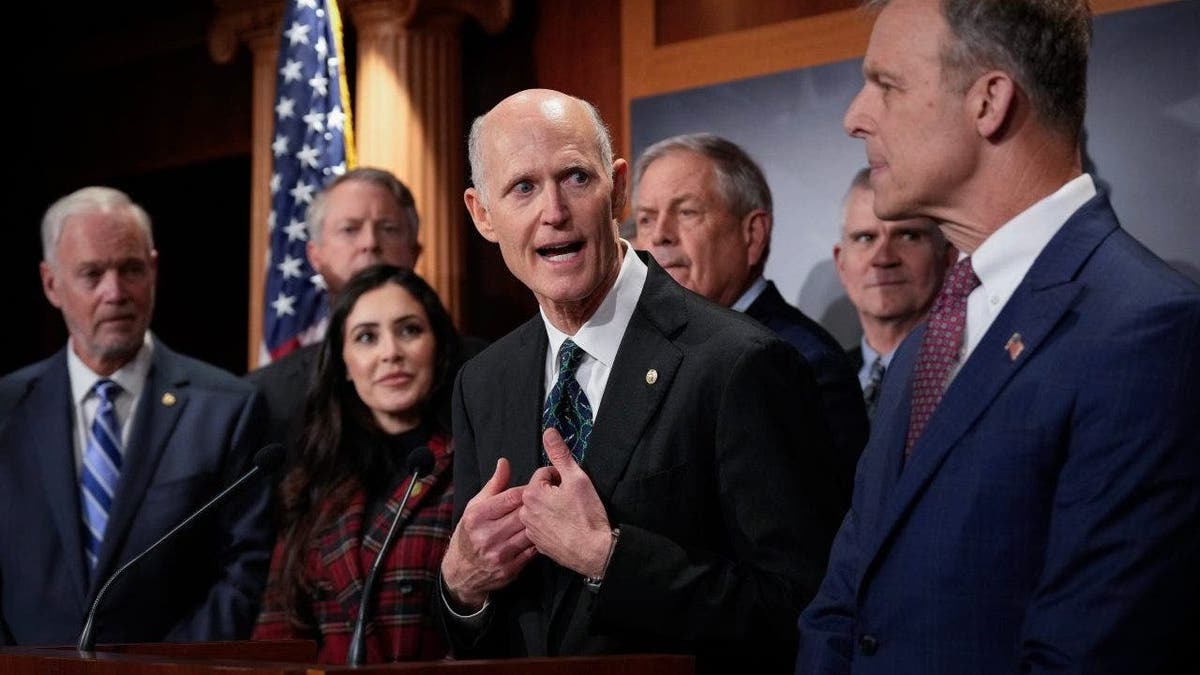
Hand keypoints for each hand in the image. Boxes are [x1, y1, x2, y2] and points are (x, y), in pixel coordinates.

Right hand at [441, 458, 536, 610]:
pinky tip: (544, 535)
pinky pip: (532, 551)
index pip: (512, 496)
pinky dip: (539, 541)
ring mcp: (499, 554)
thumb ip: (493, 485)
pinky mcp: (509, 569)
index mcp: (478, 516)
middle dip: (539, 505)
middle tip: (551, 499)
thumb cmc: (469, 533)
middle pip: (524, 514)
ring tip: (551, 515)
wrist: (459, 572)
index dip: (530, 489)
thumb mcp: (474, 507)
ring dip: (542, 523)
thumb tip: (504, 462)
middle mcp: (487, 535)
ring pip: (531, 532)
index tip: (539, 486)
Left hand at [520, 428, 612, 577]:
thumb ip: (560, 454)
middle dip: (555, 493)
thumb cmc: (587, 515)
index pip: (544, 474)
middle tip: (573, 501)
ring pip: (542, 509)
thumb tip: (548, 432)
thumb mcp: (577, 477)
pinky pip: (544, 527)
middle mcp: (526, 513)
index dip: (562, 478)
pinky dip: (553, 525)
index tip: (573, 488)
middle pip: (541, 492)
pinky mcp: (539, 545)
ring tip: (571, 515)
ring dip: (553, 509)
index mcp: (531, 494)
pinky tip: (568, 528)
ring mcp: (532, 531)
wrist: (595, 551)